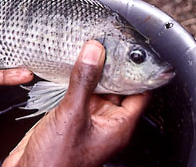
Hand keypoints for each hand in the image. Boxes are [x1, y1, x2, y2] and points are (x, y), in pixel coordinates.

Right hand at [3, 40, 149, 166]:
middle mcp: (106, 121)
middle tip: (106, 41)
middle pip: (118, 86)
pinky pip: (79, 92)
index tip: (132, 50)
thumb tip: (94, 52)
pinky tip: (71, 64)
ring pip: (97, 87)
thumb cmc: (56, 160)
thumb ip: (84, 82)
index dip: (138, 71)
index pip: (139, 93)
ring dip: (93, 71)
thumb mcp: (72, 115)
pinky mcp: (71, 115)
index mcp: (118, 125)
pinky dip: (77, 78)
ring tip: (89, 47)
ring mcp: (88, 117)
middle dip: (112, 66)